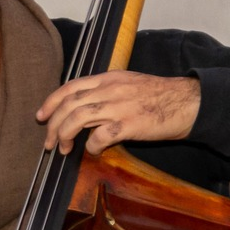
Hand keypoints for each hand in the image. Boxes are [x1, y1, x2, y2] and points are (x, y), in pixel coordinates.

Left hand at [36, 71, 199, 155]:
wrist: (187, 102)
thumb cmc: (159, 96)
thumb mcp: (128, 83)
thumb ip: (106, 92)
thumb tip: (84, 108)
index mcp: (108, 78)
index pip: (71, 87)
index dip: (51, 101)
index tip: (41, 115)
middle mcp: (110, 89)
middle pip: (69, 104)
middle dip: (53, 124)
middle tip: (49, 141)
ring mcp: (119, 106)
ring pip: (78, 118)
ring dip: (64, 135)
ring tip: (62, 149)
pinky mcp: (130, 124)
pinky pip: (100, 136)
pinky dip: (91, 146)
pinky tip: (93, 151)